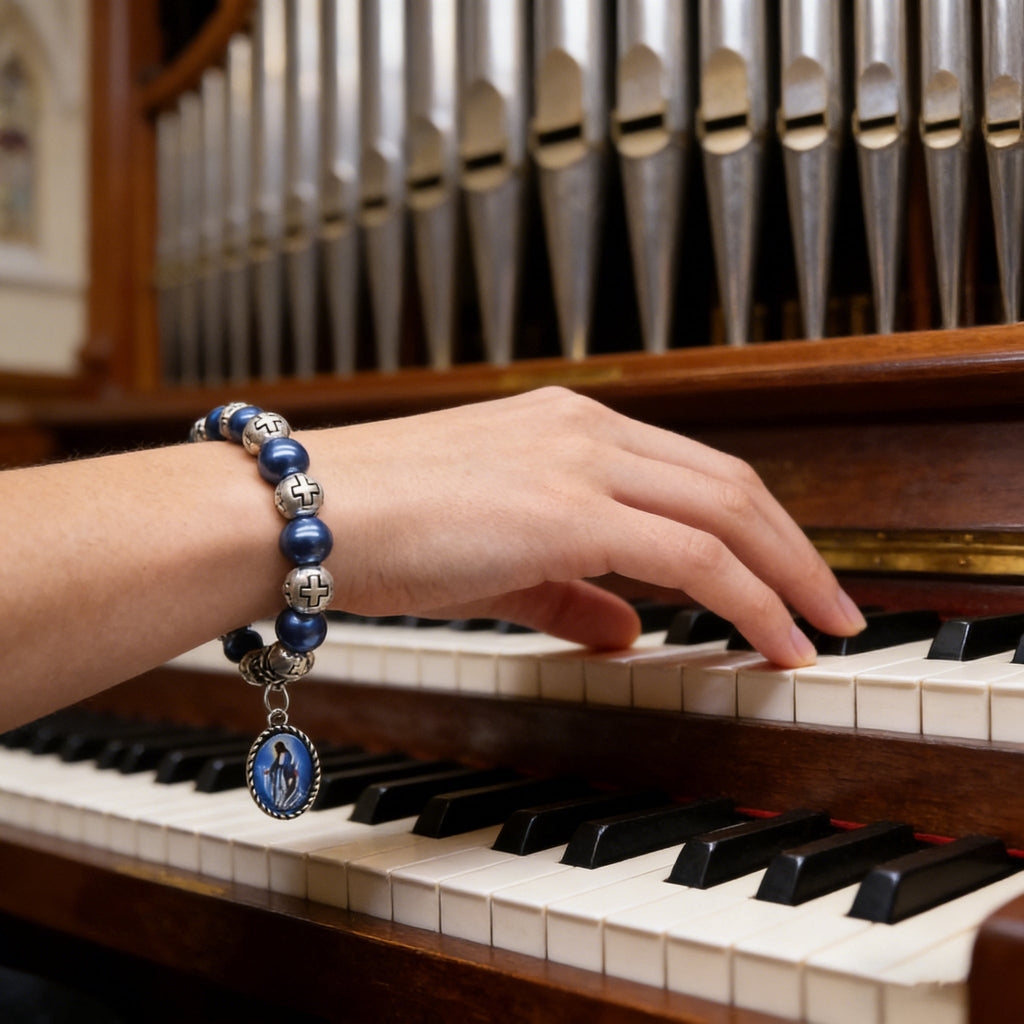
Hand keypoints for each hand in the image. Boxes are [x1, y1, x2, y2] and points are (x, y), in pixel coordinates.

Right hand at [305, 387, 864, 666]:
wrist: (299, 515)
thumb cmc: (377, 526)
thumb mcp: (494, 563)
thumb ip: (569, 591)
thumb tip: (628, 627)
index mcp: (570, 428)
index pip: (695, 473)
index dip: (756, 528)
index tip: (787, 577)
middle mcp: (586, 430)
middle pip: (733, 485)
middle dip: (797, 550)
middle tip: (834, 606)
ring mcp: (581, 462)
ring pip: (729, 513)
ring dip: (790, 574)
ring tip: (823, 629)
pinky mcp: (569, 510)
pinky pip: (693, 557)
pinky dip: (749, 600)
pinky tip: (771, 643)